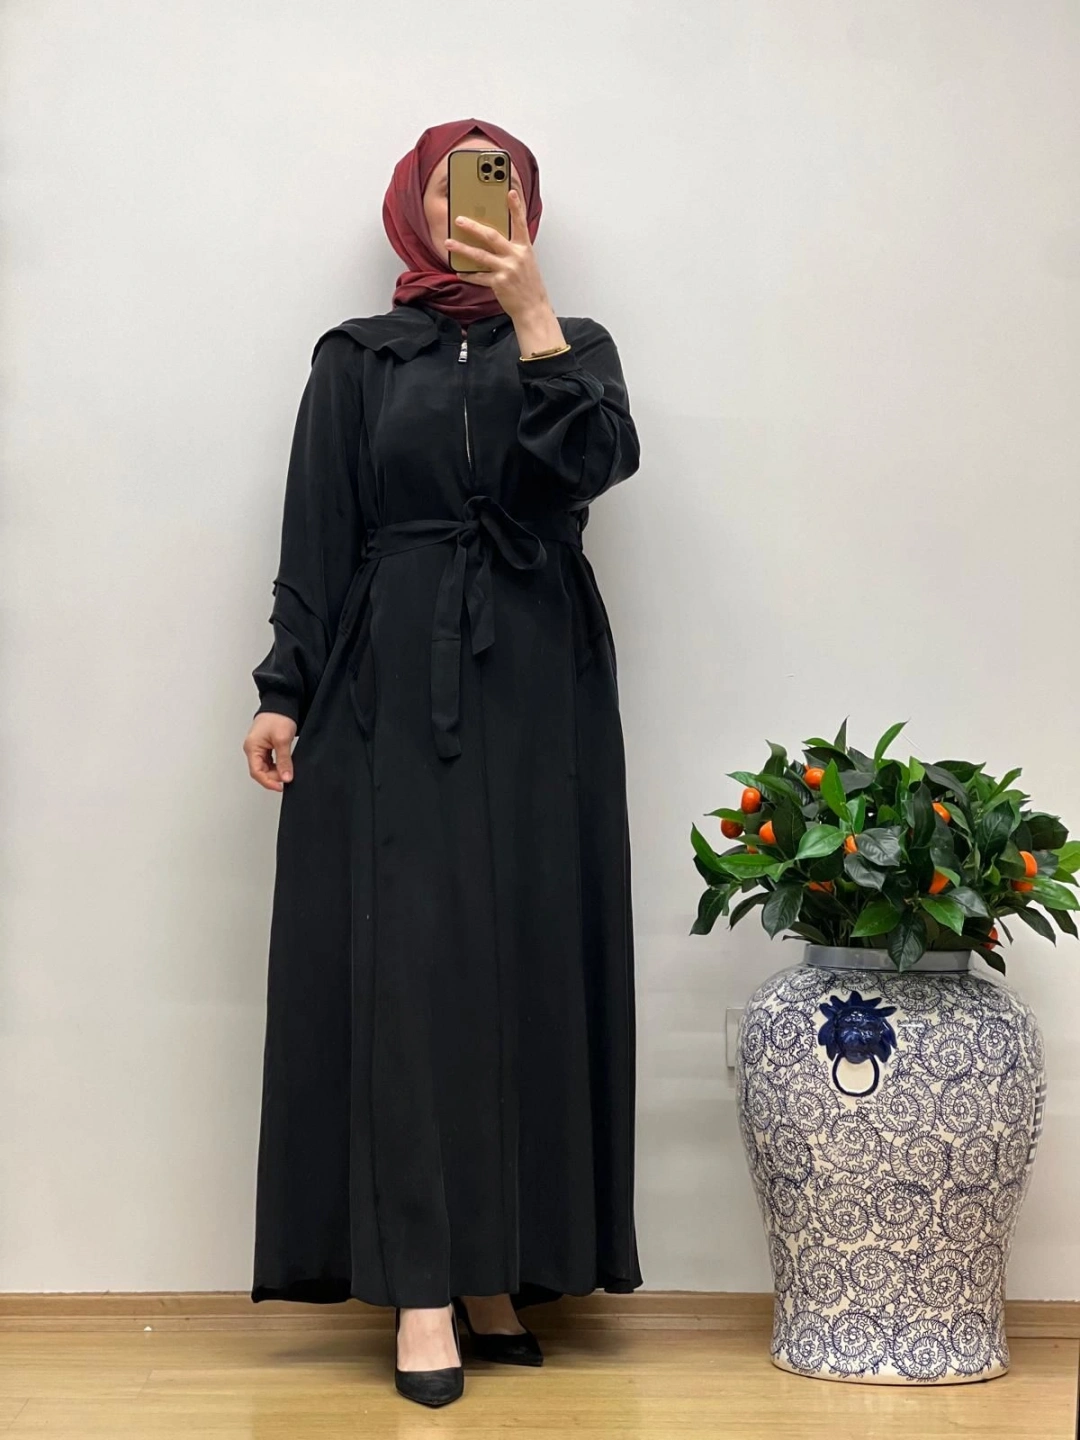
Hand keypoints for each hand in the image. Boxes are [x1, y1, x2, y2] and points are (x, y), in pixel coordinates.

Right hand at [244, 712, 296, 790]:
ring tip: (287, 770)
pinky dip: (277, 765)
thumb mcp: (282, 740)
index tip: (280, 787)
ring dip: (276, 772)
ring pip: (265, 767)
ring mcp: (258, 748)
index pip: (257, 772)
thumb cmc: (278, 717)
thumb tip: (285, 777)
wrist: (281, 703)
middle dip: (273, 777)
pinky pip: (269, 761)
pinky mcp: (265, 746)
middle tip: (287, 777)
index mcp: (252, 747)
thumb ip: (284, 761)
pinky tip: (285, 765)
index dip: (268, 782)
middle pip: (260, 771)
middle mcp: (252, 749)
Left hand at [444, 189, 553, 322]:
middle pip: (492, 237)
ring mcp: (507, 270)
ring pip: (480, 256)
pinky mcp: (499, 283)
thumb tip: (492, 239)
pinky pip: (479, 277)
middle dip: (473, 227)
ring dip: (462, 248)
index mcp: (524, 248)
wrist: (533, 308)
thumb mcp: (526, 262)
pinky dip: (468, 274)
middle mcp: (516, 256)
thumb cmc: (529, 285)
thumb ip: (513, 249)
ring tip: (449, 243)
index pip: (520, 223)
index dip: (516, 207)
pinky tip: (460, 272)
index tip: (510, 192)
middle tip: (459, 220)